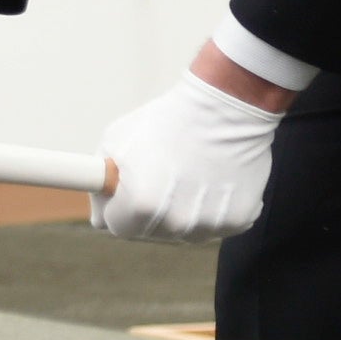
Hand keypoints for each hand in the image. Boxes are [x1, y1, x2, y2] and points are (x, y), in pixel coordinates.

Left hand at [95, 70, 285, 243]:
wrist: (225, 108)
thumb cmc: (167, 120)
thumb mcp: (116, 140)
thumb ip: (101, 177)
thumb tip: (101, 197)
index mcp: (140, 206)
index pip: (114, 225)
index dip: (115, 205)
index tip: (122, 190)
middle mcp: (176, 223)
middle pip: (148, 231)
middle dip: (145, 210)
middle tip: (158, 177)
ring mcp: (210, 225)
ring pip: (182, 230)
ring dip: (180, 211)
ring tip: (188, 174)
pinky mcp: (239, 220)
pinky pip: (214, 224)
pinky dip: (211, 207)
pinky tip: (212, 179)